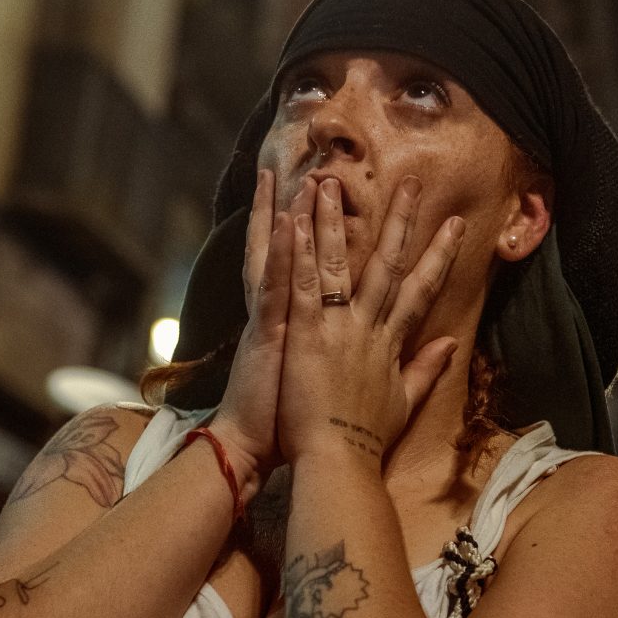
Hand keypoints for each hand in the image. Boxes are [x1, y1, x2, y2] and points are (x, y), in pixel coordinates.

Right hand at [208, 172, 316, 493]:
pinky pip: (275, 287)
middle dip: (310, 212)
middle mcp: (286, 313)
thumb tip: (366, 342)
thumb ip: (348, 355)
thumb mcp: (325, 381)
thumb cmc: (287, 420)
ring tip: (303, 177)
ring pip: (284, 258)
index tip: (334, 203)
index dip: (321, 235)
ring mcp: (275, 319)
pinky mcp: (267, 333)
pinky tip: (287, 222)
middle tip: (324, 171)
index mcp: (302, 323)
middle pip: (297, 252)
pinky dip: (281, 254)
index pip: (312, 269)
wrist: (251, 446)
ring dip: (294, 217)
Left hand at [276, 175, 465, 466]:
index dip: (439, 256)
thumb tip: (451, 342)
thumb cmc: (365, 439)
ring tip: (331, 182)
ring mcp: (337, 327)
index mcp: (390, 342)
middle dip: (400, 222)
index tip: (455, 226)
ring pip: (339, 263)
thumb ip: (426, 369)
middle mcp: (368, 327)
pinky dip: (299, 252)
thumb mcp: (403, 403)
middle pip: (387, 264)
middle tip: (411, 183)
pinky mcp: (304, 333)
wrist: (337, 461)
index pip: (421, 290)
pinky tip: (296, 219)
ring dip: (336, 221)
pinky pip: (301, 283)